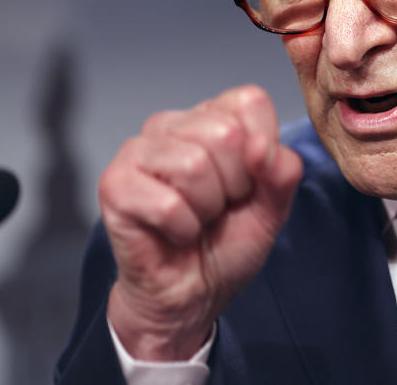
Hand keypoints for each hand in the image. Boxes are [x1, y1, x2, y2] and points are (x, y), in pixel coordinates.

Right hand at [100, 85, 302, 359]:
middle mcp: (172, 124)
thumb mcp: (274, 206)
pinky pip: (166, 203)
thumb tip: (260, 145)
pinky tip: (175, 233)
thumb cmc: (228, 242)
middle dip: (234, 184)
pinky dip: (183, 229)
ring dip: (206, 209)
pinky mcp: (114, 185)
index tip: (249, 183)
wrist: (193, 293)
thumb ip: (282, 172)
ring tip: (196, 219)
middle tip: (220, 206)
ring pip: (193, 165)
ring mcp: (138, 150)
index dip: (262, 152)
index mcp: (212, 116)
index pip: (250, 102)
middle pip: (225, 132)